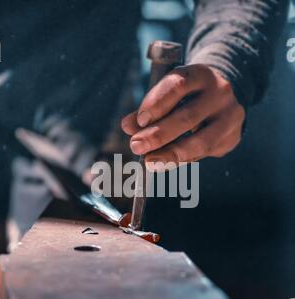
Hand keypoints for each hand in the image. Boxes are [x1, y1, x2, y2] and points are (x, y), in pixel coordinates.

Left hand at [122, 64, 244, 170]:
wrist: (225, 98)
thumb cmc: (188, 96)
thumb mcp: (170, 93)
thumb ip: (149, 109)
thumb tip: (128, 126)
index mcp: (200, 74)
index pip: (178, 85)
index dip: (156, 103)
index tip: (139, 121)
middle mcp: (219, 93)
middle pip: (188, 117)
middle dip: (158, 134)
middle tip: (136, 145)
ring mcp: (229, 116)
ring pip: (201, 141)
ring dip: (171, 154)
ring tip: (149, 161)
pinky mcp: (232, 137)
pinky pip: (204, 154)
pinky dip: (182, 160)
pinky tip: (165, 162)